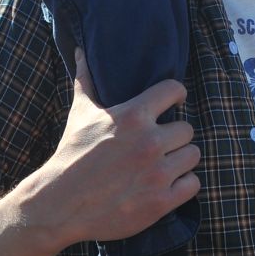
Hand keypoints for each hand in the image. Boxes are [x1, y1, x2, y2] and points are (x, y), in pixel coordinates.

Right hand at [35, 50, 199, 247]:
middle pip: (187, 128)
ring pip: (193, 155)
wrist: (61, 205)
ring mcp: (157, 173)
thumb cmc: (72, 154)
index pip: (175, 90)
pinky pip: (193, 184)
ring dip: (181, 159)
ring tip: (164, 163)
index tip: (172, 104)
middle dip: (175, 135)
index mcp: (133, 116)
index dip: (176, 95)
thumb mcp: (80, 113)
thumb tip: (80, 50)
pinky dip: (182, 184)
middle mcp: (149, 142)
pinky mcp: (161, 201)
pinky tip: (166, 183)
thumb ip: (85, 80)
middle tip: (160, 143)